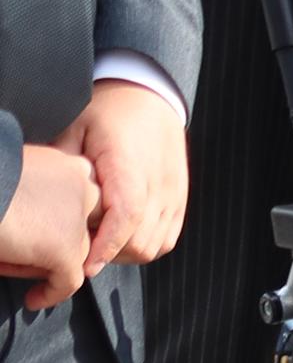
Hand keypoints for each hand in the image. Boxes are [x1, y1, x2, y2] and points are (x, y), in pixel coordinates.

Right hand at [0, 141, 96, 311]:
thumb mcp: (14, 181)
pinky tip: (32, 299)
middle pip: (82, 225)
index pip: (77, 199)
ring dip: (46, 264)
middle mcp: (83, 186)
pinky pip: (69, 281)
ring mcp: (78, 219)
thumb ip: (36, 197)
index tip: (32, 231)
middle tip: (22, 250)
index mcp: (68, 163)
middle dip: (58, 241)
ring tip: (11, 264)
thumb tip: (39, 228)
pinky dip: (52, 293)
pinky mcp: (67, 248)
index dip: (55, 220)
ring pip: (76, 252)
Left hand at [58, 81, 184, 281]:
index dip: (106, 246)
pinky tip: (121, 237)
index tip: (83, 266)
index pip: (126, 215)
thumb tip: (43, 202)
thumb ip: (63, 168)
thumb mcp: (74, 130)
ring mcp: (173, 192)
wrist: (149, 96)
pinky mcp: (180, 198)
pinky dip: (145, 246)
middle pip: (140, 240)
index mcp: (130, 164)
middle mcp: (158, 182)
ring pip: (154, 245)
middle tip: (78, 252)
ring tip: (99, 243)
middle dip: (108, 255)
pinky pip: (167, 239)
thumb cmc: (107, 112)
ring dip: (125, 253)